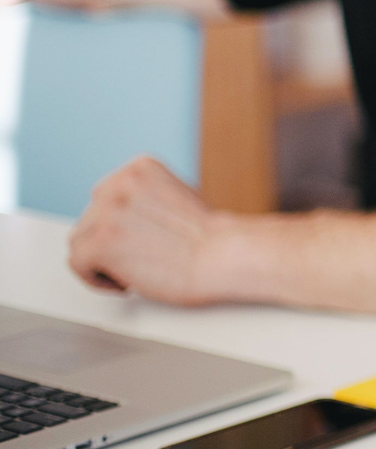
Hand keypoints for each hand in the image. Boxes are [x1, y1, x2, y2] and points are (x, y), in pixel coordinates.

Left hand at [68, 157, 230, 305]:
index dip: (121, 225)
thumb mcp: (177, 197)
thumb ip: (144, 200)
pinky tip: (126, 281)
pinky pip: (77, 263)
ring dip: (103, 261)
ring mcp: (107, 212)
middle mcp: (119, 183)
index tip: (139, 241)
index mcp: (140, 167)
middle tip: (139, 257)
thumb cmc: (211, 238)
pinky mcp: (100, 243)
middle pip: (89, 219)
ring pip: (80, 241)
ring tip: (134, 270)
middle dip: (111, 242)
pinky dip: (97, 279)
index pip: (105, 197)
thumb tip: (122, 220)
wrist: (225, 255)